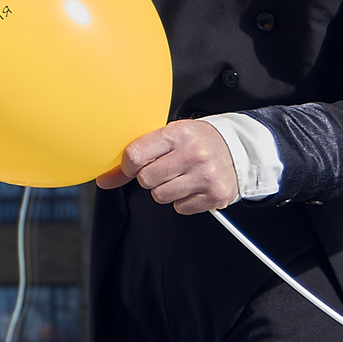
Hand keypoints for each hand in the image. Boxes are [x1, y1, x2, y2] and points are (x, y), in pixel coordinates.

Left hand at [95, 120, 239, 213]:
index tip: (133, 166)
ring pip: (160, 196)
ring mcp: (206, 176)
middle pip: (145, 180)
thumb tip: (104, 180)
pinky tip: (193, 186)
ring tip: (180, 176)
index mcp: (177, 133)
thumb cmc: (196, 141)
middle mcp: (193, 154)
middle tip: (165, 168)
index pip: (134, 155)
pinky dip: (183, 200)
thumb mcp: (167, 137)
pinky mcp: (215, 195)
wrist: (238, 148)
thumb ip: (135, 156)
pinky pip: (180, 208)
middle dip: (150, 177)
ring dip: (165, 190)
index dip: (128, 166)